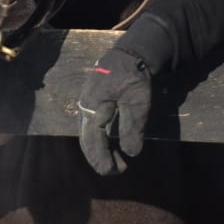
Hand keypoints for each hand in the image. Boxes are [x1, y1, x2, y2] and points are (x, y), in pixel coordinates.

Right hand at [77, 47, 152, 174]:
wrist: (130, 52)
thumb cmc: (133, 76)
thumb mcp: (138, 102)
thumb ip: (133, 127)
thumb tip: (131, 153)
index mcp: (93, 108)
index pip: (94, 141)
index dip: (102, 159)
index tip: (113, 171)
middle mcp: (85, 107)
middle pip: (87, 140)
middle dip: (99, 158)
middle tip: (115, 170)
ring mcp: (86, 103)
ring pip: (87, 134)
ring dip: (98, 150)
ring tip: (114, 161)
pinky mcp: (92, 101)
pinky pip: (91, 126)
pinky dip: (98, 140)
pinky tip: (109, 144)